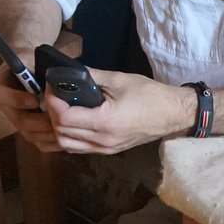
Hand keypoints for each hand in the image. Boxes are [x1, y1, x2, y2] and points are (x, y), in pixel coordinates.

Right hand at [0, 68, 59, 151]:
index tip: (35, 99)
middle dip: (39, 122)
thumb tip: (55, 80)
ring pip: (28, 133)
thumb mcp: (31, 59)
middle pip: (18, 120)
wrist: (29, 66)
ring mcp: (14, 118)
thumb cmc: (32, 60)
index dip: (17, 100)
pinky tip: (63, 136)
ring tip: (64, 128)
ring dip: (47, 133)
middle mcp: (4, 104)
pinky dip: (49, 140)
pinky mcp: (25, 127)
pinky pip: (35, 139)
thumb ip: (36, 69)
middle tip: (57, 119)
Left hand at [47, 69, 196, 154]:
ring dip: (57, 129)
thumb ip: (91, 76)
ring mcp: (105, 149)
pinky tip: (70, 123)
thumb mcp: (119, 79)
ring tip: (60, 110)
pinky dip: (68, 137)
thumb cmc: (150, 95)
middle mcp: (102, 140)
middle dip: (51, 115)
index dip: (52, 103)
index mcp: (105, 122)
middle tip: (54, 97)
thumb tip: (69, 71)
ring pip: (66, 145)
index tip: (52, 88)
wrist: (173, 114)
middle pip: (61, 134)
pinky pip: (78, 149)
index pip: (65, 118)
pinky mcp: (108, 151)